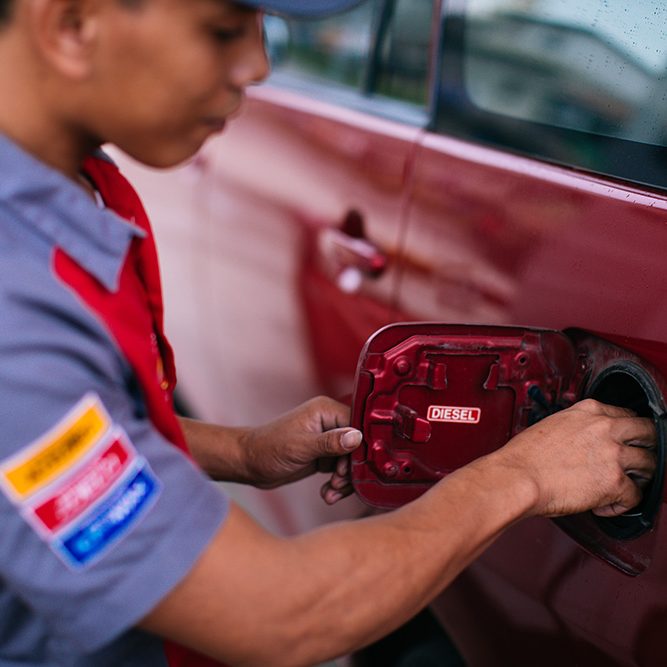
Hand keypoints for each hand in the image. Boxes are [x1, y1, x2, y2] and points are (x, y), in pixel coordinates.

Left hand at [238, 396, 362, 503]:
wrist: (249, 463)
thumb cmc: (269, 448)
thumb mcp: (301, 447)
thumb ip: (330, 443)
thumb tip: (357, 437)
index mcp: (325, 411)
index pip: (357, 425)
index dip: (358, 449)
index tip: (347, 468)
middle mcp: (329, 423)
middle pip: (357, 446)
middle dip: (349, 469)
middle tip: (337, 483)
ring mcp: (327, 440)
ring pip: (350, 461)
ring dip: (343, 481)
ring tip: (331, 492)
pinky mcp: (323, 456)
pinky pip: (340, 470)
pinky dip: (336, 484)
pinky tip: (327, 494)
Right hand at [493, 399, 655, 516]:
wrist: (518, 477)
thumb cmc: (525, 456)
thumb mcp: (552, 425)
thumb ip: (577, 427)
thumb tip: (584, 442)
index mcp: (588, 411)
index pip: (626, 414)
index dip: (629, 431)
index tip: (628, 440)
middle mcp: (605, 428)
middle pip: (648, 433)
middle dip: (646, 447)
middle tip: (637, 462)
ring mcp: (613, 454)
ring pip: (650, 464)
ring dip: (639, 478)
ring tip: (622, 487)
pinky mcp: (615, 482)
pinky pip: (636, 497)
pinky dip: (621, 505)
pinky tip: (603, 506)